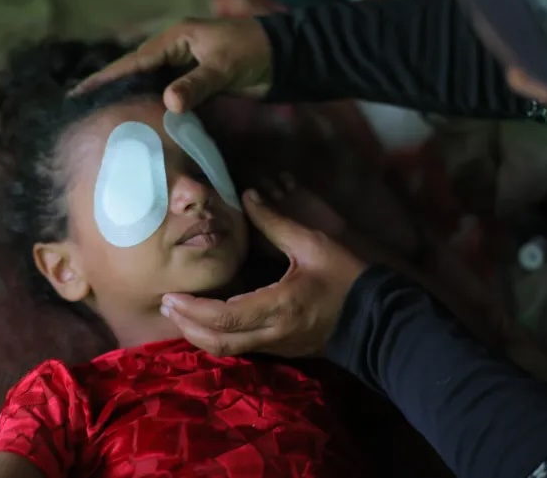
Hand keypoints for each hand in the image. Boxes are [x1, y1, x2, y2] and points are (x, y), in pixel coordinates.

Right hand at [72, 17, 272, 112]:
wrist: (284, 59)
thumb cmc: (253, 52)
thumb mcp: (223, 67)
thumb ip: (196, 85)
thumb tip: (169, 104)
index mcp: (175, 41)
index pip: (135, 61)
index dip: (108, 78)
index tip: (82, 93)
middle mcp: (176, 54)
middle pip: (138, 75)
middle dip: (115, 92)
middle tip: (86, 113)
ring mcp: (186, 71)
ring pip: (154, 90)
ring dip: (137, 105)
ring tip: (109, 125)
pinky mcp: (198, 87)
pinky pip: (173, 101)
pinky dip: (161, 114)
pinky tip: (147, 130)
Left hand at [160, 178, 365, 357]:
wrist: (379, 321)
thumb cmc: (347, 280)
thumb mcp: (314, 244)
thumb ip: (276, 222)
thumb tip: (248, 196)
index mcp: (278, 306)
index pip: (224, 317)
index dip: (193, 309)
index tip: (172, 295)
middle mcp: (272, 332)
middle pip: (217, 341)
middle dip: (186, 326)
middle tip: (167, 304)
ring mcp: (276, 345)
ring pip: (226, 350)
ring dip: (198, 334)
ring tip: (179, 312)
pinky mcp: (280, 349)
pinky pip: (240, 348)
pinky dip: (217, 337)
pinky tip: (207, 320)